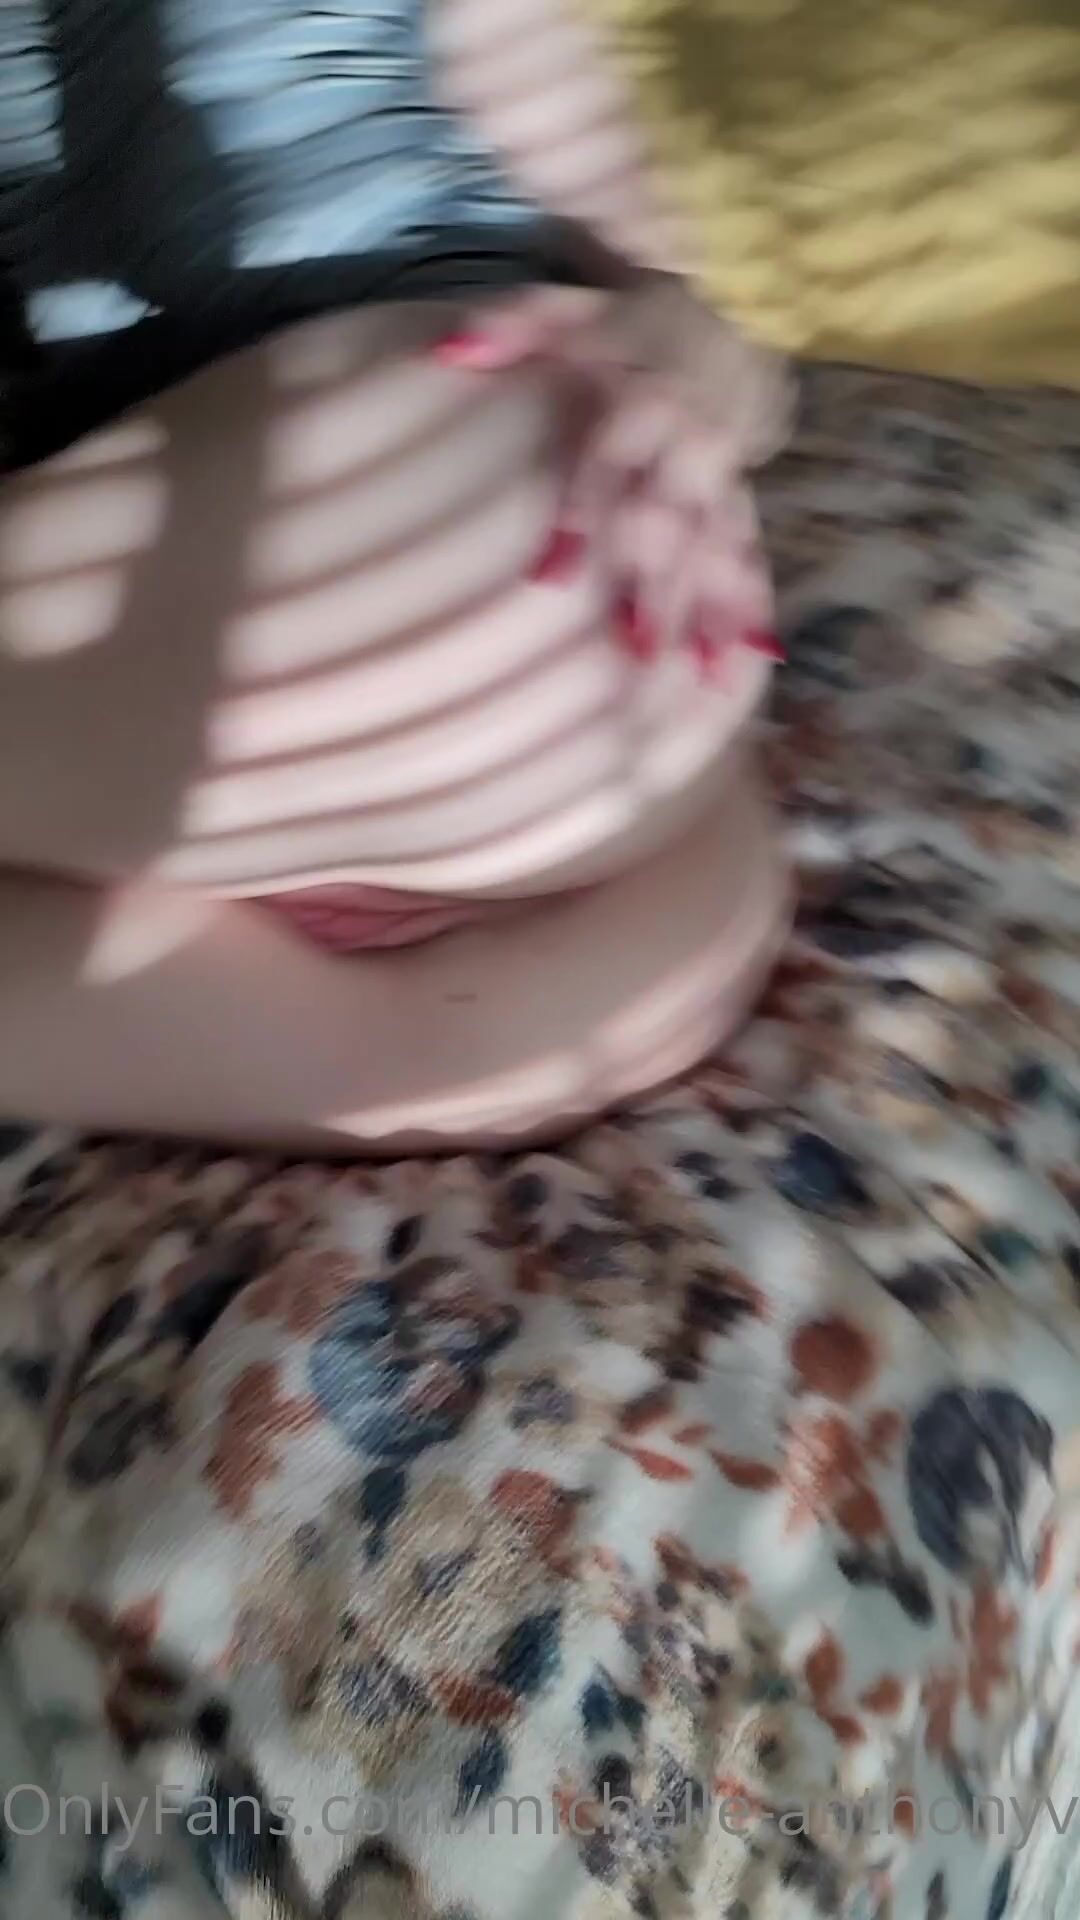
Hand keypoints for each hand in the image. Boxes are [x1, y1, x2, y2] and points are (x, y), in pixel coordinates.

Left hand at [434, 273, 789, 676]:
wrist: (722, 309)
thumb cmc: (619, 324)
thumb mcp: (562, 306)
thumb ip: (506, 327)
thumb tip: (446, 352)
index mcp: (638, 398)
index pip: (603, 463)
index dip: (580, 519)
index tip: (552, 579)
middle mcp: (686, 442)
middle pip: (666, 523)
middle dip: (655, 588)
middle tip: (636, 652)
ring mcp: (720, 475)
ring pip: (714, 549)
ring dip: (707, 612)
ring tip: (700, 675)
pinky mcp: (739, 496)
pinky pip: (746, 554)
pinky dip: (748, 606)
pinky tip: (747, 659)